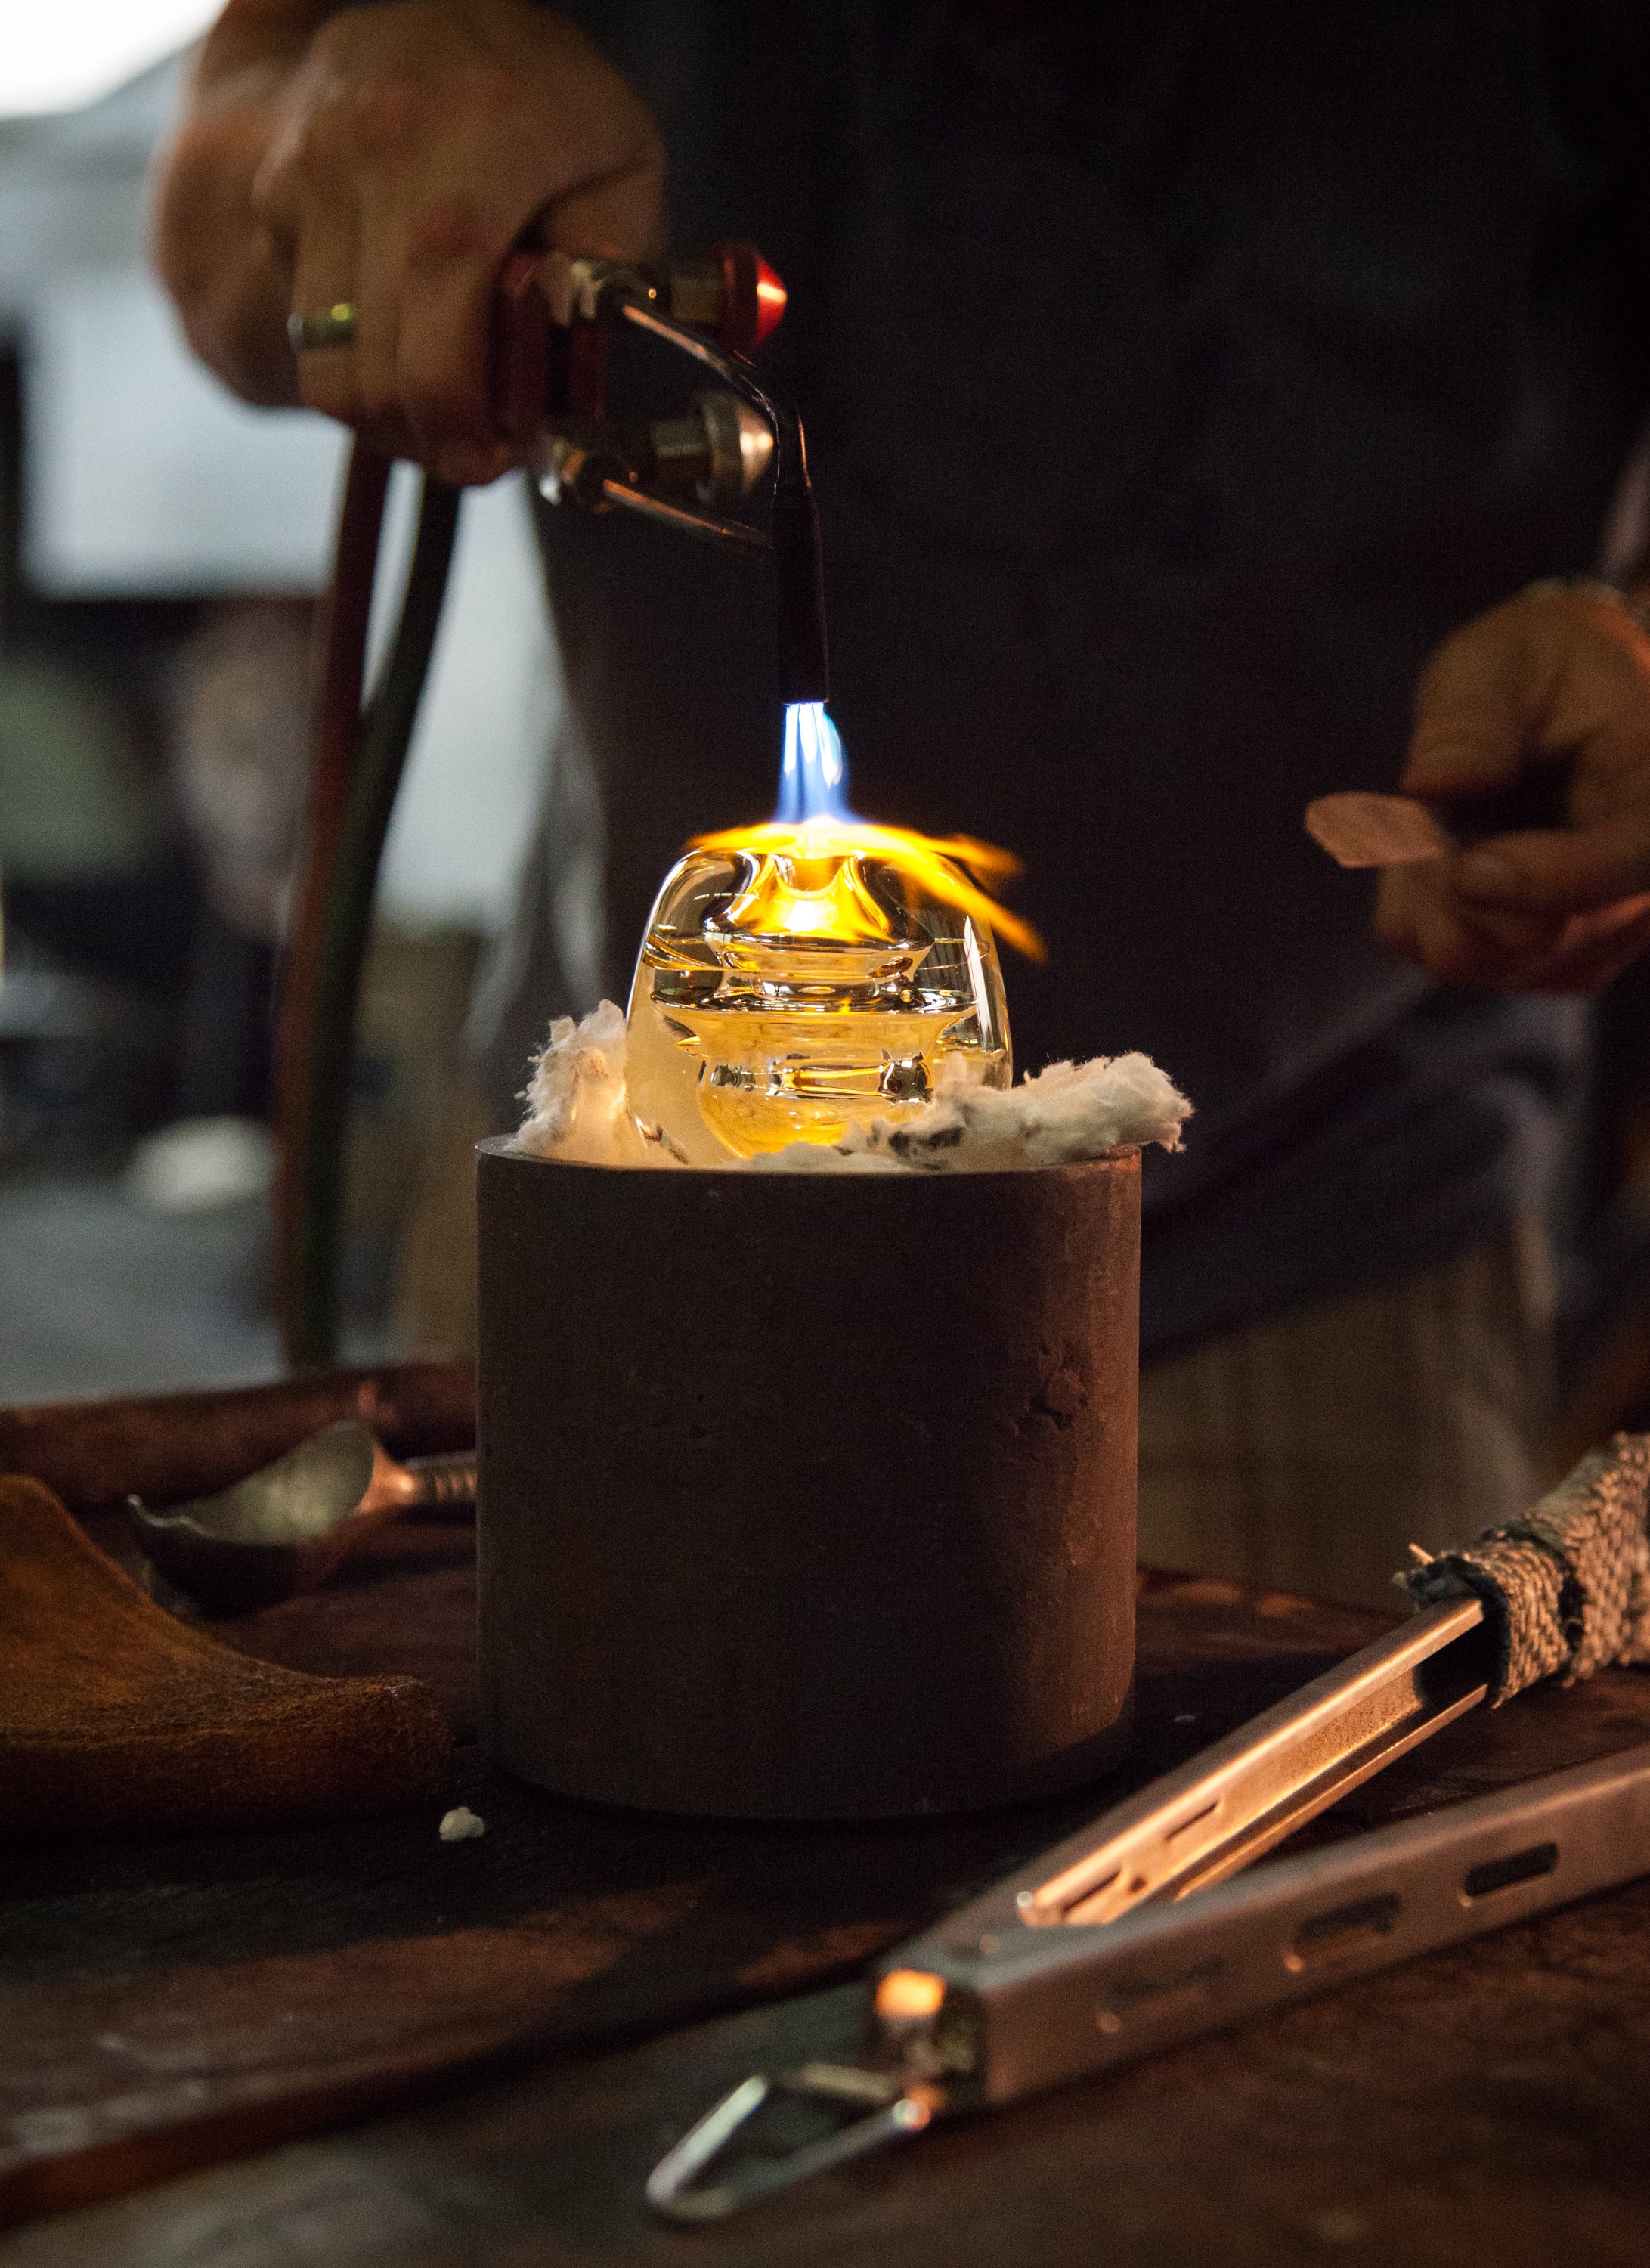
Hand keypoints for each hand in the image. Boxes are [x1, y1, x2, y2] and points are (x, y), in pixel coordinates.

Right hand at [152, 0, 663, 483]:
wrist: (446, 14)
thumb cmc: (551, 105)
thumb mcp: (621, 169)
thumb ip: (612, 268)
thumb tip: (567, 363)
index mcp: (476, 138)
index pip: (439, 309)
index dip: (456, 412)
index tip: (490, 456)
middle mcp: (377, 146)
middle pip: (370, 363)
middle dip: (427, 436)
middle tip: (478, 447)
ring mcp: (313, 168)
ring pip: (325, 363)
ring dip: (387, 414)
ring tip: (447, 405)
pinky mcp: (278, 194)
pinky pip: (306, 330)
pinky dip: (355, 365)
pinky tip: (407, 347)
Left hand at [1375, 582, 1649, 991]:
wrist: (1551, 707)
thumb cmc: (1535, 672)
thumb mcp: (1500, 661)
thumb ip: (1473, 718)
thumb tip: (1433, 784)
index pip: (1636, 860)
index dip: (1555, 880)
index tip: (1468, 868)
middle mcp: (1638, 888)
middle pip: (1530, 936)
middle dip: (1448, 876)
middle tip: (1425, 797)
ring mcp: (1587, 937)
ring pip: (1469, 957)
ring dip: (1424, 887)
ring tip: (1441, 812)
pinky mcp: (1530, 961)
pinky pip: (1433, 952)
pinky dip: (1414, 900)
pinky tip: (1443, 844)